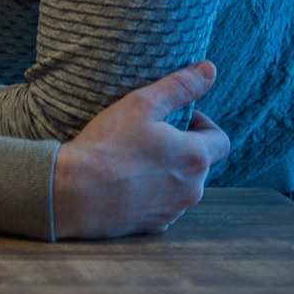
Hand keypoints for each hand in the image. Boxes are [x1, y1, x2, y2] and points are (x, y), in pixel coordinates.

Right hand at [52, 60, 231, 239]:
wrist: (73, 192)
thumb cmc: (106, 146)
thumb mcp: (141, 104)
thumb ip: (179, 86)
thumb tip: (209, 69)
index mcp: (195, 156)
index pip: (221, 139)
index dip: (202, 125)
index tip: (176, 120)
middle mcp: (193, 188)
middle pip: (200, 163)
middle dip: (181, 148)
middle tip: (147, 137)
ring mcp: (175, 209)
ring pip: (182, 185)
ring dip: (168, 172)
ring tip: (134, 160)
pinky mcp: (156, 225)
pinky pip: (164, 205)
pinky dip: (152, 194)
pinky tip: (127, 183)